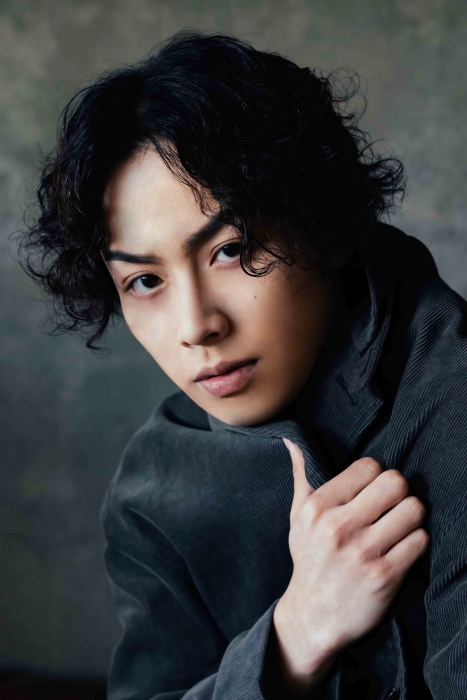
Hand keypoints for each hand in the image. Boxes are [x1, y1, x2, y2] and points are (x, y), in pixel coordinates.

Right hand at [272, 439, 428, 694]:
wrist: (313, 616)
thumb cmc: (309, 561)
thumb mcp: (297, 518)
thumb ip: (301, 478)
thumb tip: (292, 441)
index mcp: (317, 508)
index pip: (368, 467)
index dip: (375, 476)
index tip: (371, 491)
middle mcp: (339, 527)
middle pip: (394, 482)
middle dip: (398, 491)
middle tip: (391, 505)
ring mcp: (363, 552)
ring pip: (413, 510)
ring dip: (410, 517)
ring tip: (399, 525)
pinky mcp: (385, 576)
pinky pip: (419, 541)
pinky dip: (415, 542)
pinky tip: (401, 548)